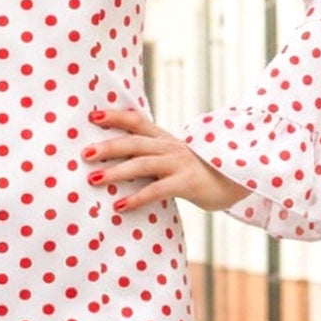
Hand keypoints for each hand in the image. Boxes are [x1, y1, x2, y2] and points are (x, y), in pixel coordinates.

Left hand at [83, 104, 249, 213]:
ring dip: (116, 171)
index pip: (137, 121)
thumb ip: (152, 156)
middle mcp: (170, 147)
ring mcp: (179, 164)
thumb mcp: (175, 158)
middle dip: (108, 146)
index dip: (115, 116)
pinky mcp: (187, 183)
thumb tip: (120, 160)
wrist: (236, 180)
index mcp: (165, 139)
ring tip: (93, 179)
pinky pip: (158, 190)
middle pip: (134, 142)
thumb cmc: (199, 172)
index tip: (92, 115)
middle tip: (84, 153)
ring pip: (143, 163)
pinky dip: (137, 197)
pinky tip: (119, 205)